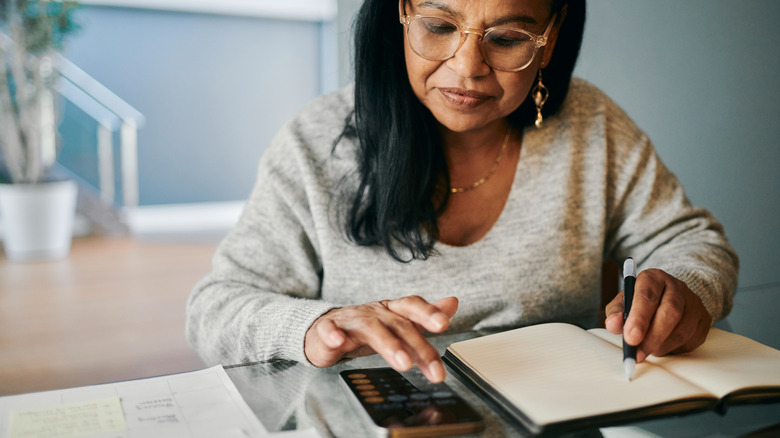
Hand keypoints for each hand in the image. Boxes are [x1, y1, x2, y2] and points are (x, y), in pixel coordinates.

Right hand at [304, 296, 458, 382]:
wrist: (323, 329)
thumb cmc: (365, 328)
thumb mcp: (397, 322)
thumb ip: (424, 316)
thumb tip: (453, 303)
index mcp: (391, 310)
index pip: (412, 307)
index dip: (428, 312)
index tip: (444, 324)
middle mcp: (374, 312)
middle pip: (398, 325)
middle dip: (418, 345)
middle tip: (433, 368)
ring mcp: (351, 320)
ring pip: (371, 329)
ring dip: (389, 345)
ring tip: (404, 364)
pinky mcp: (327, 330)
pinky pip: (329, 330)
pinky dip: (333, 335)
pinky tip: (339, 342)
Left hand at [604, 269, 710, 361]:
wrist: (669, 296)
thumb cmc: (642, 301)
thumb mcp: (624, 301)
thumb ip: (616, 312)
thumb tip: (614, 324)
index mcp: (654, 278)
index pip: (647, 296)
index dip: (639, 319)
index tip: (630, 338)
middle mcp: (677, 287)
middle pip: (670, 313)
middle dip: (652, 337)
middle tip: (637, 354)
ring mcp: (694, 303)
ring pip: (682, 330)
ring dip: (661, 346)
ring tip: (646, 350)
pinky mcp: (704, 320)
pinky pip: (691, 340)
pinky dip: (674, 349)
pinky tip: (662, 347)